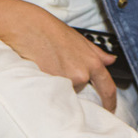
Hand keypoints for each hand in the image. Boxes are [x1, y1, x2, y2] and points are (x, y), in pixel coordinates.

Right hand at [0, 6, 120, 111]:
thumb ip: (97, 53)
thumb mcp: (79, 39)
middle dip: (73, 80)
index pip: (107, 89)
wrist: (27, 28)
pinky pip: (53, 93)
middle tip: (60, 64)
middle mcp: (81, 75)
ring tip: (49, 64)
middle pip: (82, 88)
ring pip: (66, 91)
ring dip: (60, 82)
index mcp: (92, 63)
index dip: (110, 102)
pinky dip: (48, 85)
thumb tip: (111, 60)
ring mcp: (65, 82)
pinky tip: (42, 70)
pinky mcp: (49, 87)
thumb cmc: (50, 31)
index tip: (110, 109)